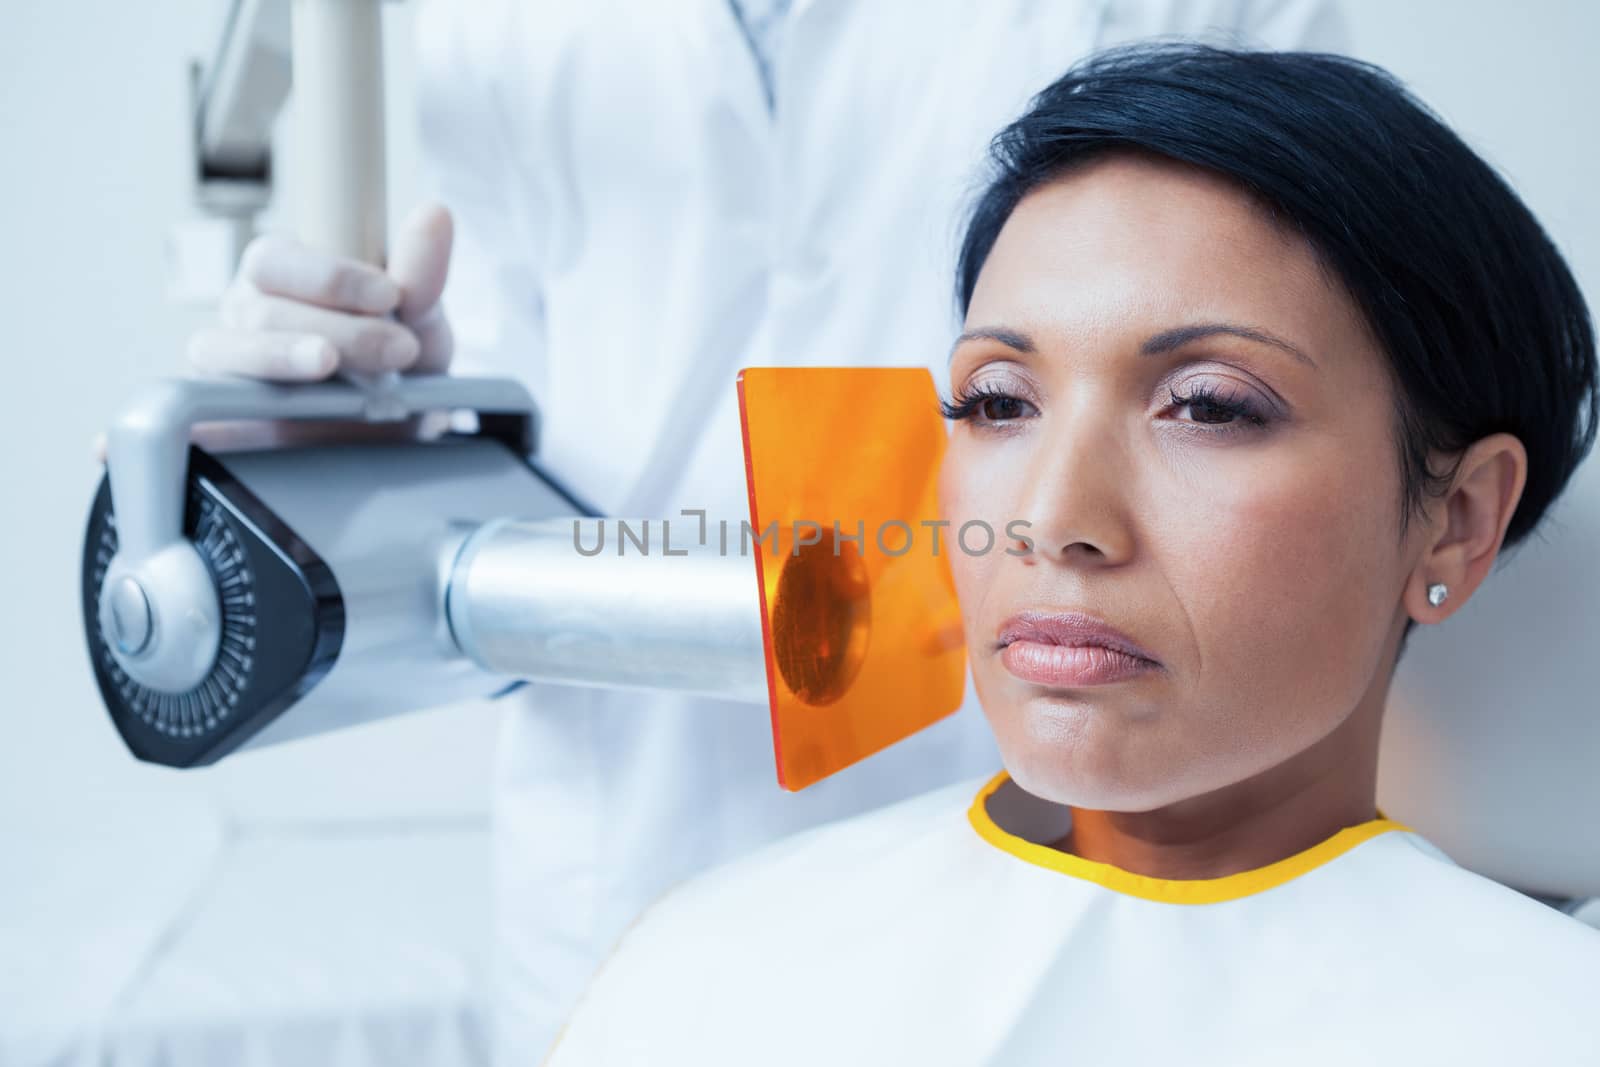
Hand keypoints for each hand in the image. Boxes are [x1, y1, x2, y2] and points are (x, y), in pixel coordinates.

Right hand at [91, 202, 459, 459]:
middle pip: (259, 309)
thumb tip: (434, 213)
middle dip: (336, 328)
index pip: (277, 260)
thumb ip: (422, 272)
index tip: (392, 296)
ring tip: (329, 368)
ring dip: (280, 361)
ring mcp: (226, 372)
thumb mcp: (423, 322)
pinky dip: (146, 431)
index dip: (331, 276)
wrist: (400, 441)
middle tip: (397, 351)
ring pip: (223, 356)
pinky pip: (174, 423)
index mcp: (283, 281)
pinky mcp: (215, 426)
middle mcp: (244, 319)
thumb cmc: (399, 369)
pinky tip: (131, 440)